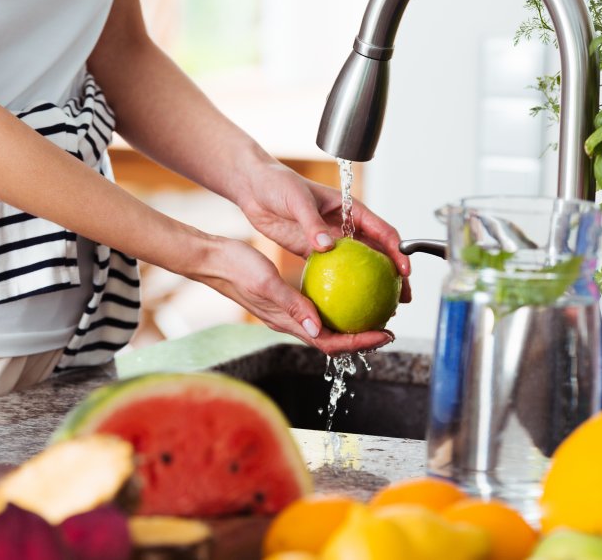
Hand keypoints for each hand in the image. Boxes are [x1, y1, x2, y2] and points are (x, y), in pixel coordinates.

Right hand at [196, 238, 395, 354]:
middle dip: (362, 337)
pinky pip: (318, 307)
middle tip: (388, 327)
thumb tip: (318, 329)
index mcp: (287, 323)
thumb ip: (292, 305)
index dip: (359, 343)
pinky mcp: (286, 300)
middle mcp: (290, 322)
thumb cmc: (236, 268)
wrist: (213, 259)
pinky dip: (337, 303)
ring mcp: (288, 312)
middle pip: (333, 339)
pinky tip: (349, 288)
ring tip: (375, 311)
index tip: (384, 335)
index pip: (330, 343)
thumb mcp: (266, 283)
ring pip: (327, 325)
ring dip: (352, 323)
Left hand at [235, 161, 411, 302]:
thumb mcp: (297, 200)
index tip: (405, 271)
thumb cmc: (278, 184)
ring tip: (382, 309)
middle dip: (394, 276)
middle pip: (378, 254)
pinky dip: (342, 287)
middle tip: (402, 299)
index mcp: (349, 209)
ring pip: (358, 266)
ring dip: (372, 286)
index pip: (383, 232)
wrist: (254, 187)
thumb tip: (327, 246)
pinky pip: (332, 271)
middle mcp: (344, 225)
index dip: (398, 252)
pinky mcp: (312, 250)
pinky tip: (345, 306)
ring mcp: (330, 239)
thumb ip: (312, 223)